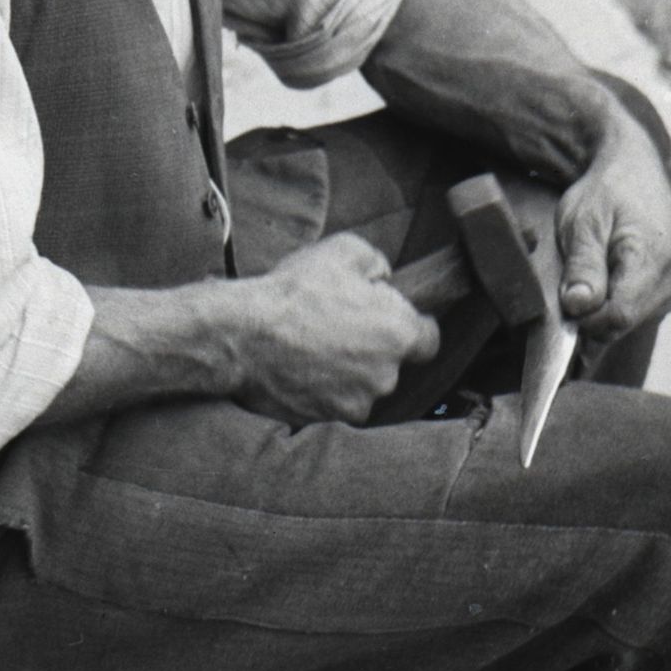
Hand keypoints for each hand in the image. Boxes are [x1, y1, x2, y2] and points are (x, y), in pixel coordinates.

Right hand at [230, 232, 441, 424]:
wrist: (242, 335)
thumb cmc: (294, 292)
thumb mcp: (344, 251)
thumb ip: (378, 264)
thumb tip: (384, 278)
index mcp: (399, 333)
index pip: (429, 340)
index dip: (410, 329)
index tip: (388, 322)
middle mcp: (385, 375)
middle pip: (391, 365)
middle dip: (371, 350)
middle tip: (337, 330)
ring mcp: (356, 402)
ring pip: (361, 388)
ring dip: (346, 374)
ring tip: (312, 351)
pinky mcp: (326, 420)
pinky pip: (332, 405)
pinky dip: (320, 392)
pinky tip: (299, 370)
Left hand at [555, 121, 670, 349]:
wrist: (635, 173)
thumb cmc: (606, 193)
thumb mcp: (583, 221)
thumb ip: (583, 264)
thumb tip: (578, 306)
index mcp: (654, 260)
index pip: (618, 316)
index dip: (584, 318)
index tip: (562, 299)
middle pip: (622, 325)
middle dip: (589, 317)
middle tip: (569, 284)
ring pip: (626, 325)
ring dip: (598, 313)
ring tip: (587, 275)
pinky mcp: (667, 293)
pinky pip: (633, 316)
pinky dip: (609, 308)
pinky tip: (599, 283)